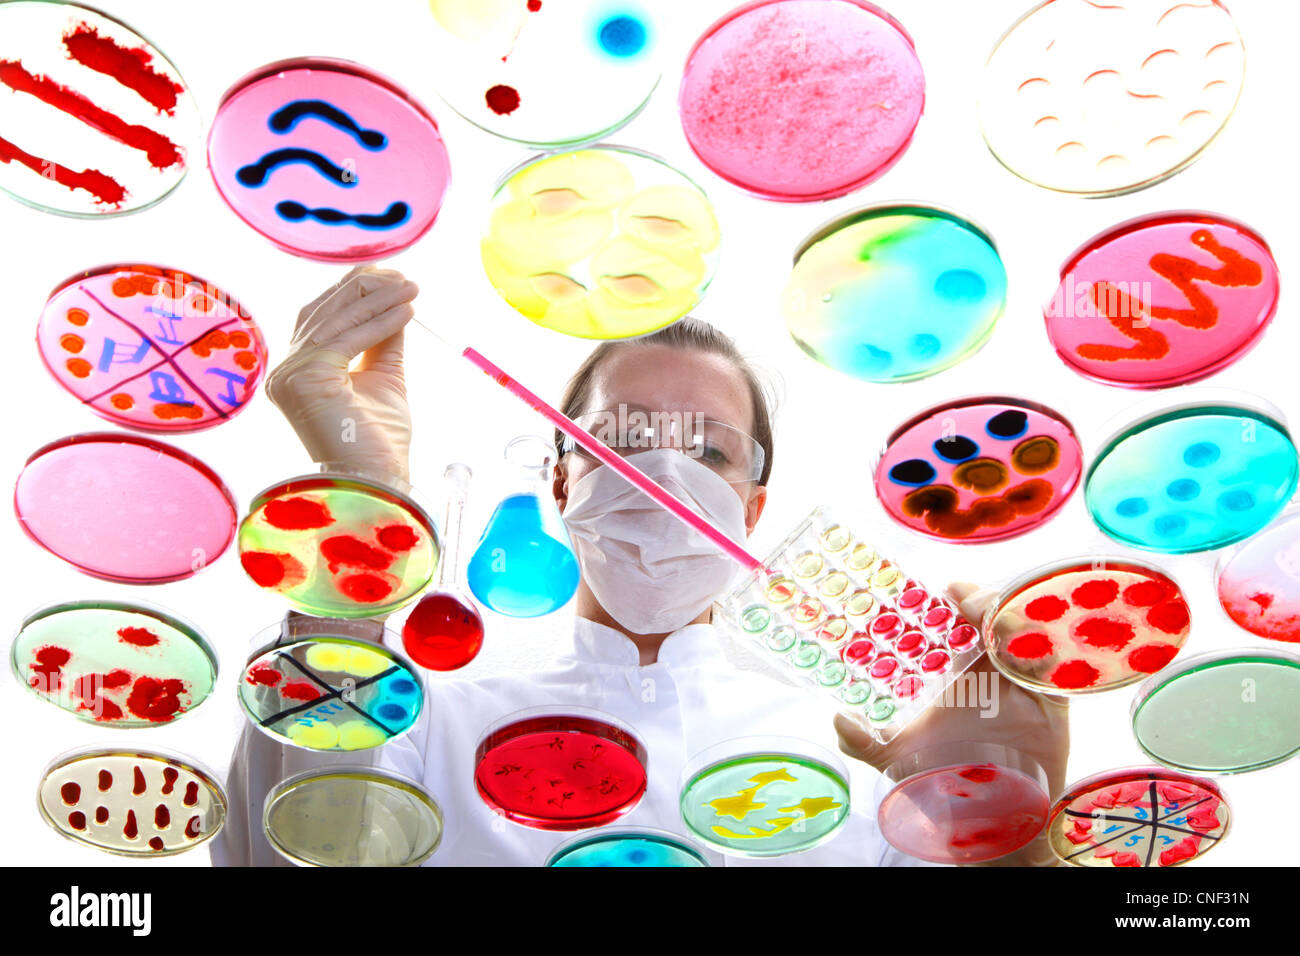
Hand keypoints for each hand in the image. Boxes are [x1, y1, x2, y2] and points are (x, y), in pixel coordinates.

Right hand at [265, 266, 418, 482]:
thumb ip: (382, 339)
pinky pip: (347, 339)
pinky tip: (407, 312)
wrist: (377, 479)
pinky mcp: (303, 377)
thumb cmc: (379, 439)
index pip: (322, 317)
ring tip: (412, 289)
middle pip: (325, 312)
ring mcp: (289, 374)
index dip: (354, 291)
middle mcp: (285, 370)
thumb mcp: (383, 376)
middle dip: (367, 289)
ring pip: (337, 321)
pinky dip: (380, 322)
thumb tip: (396, 299)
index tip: (392, 276)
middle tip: (405, 277)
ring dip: (378, 300)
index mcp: (298, 369)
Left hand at [836, 582, 1070, 865]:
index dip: (950, 598)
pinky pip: (1058, 666)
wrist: (990, 820)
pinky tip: (1024, 651)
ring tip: (988, 619)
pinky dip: (1046, 652)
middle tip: (963, 600)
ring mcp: (1019, 682)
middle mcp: (987, 668)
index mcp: (952, 670)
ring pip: (1024, 632)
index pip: (954, 619)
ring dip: (1009, 617)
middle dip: (979, 598)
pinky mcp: (1052, 702)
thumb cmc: (944, 780)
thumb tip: (839, 718)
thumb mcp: (896, 759)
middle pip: (990, 616)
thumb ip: (862, 741)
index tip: (942, 591)